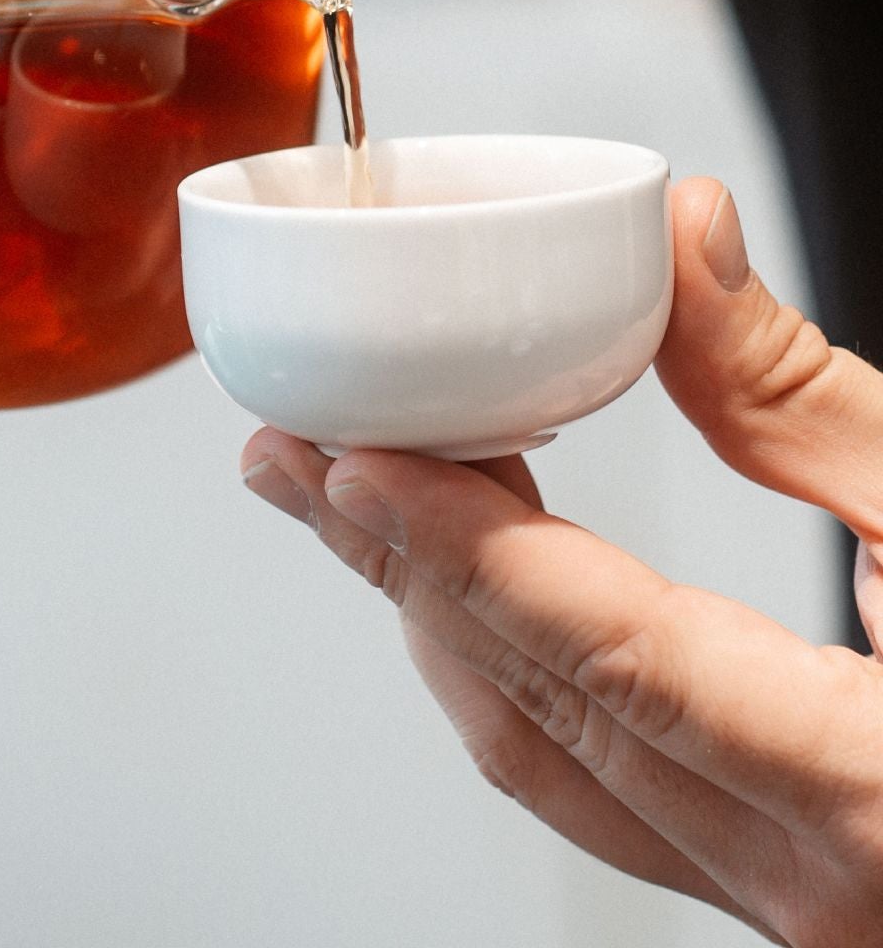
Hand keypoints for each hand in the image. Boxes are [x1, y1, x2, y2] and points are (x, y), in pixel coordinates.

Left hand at [241, 178, 882, 945]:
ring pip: (550, 758)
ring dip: (436, 614)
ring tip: (345, 497)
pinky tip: (475, 578)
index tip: (341, 457)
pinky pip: (599, 784)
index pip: (607, 656)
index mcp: (877, 799)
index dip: (456, 545)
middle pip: (541, 701)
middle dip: (395, 563)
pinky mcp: (782, 880)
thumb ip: (806, 390)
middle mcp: (813, 886)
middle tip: (285, 452)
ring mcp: (789, 905)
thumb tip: (673, 230)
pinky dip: (516, 668)